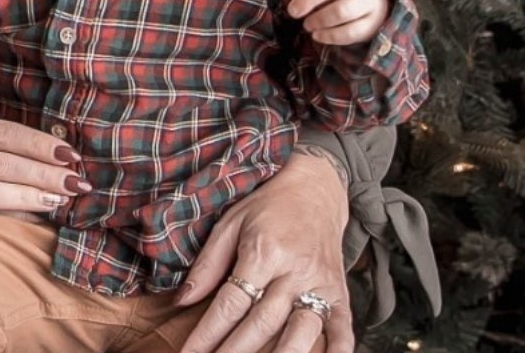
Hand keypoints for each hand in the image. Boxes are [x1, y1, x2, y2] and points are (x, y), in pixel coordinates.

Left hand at [174, 152, 353, 352]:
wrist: (317, 188)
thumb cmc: (268, 206)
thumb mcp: (230, 223)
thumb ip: (208, 264)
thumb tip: (182, 300)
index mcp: (264, 252)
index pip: (232, 302)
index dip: (209, 332)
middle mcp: (295, 272)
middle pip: (263, 323)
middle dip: (235, 351)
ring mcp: (321, 285)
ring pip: (302, 332)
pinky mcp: (342, 294)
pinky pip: (342, 330)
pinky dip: (336, 352)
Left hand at [287, 0, 386, 46]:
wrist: (372, 6)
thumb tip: (301, 0)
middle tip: (292, 11)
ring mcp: (371, 0)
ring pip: (341, 12)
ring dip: (319, 20)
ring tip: (307, 25)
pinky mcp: (374, 23)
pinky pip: (350, 32)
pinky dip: (330, 36)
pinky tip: (318, 35)